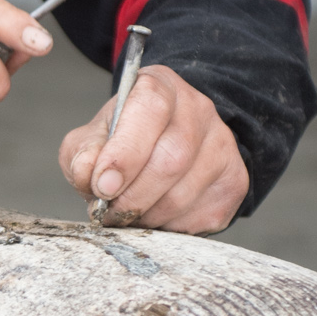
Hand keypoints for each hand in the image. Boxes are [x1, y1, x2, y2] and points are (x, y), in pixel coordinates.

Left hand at [59, 65, 246, 233]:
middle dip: (133, 197)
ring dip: (148, 216)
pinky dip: (169, 228)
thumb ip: (82, 153)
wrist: (165, 145)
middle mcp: (198, 109)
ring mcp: (223, 145)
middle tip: (110, 212)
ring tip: (130, 215)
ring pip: (184, 195)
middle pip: (171, 160)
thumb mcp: (93, 138)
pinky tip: (156, 215)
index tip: (102, 186)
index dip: (125, 153)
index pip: (150, 110)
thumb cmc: (124, 140)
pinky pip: (199, 218)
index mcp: (159, 87)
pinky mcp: (234, 181)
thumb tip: (89, 174)